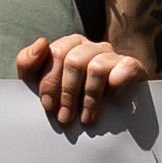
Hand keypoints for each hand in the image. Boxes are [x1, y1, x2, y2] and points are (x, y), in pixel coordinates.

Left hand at [15, 32, 148, 131]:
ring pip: (96, 67)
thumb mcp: (43, 82)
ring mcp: (113, 55)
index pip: (54, 53)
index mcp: (70, 45)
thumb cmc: (71, 96)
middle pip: (74, 60)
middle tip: (65, 118)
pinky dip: (117, 84)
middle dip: (67, 93)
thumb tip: (41, 43)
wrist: (111, 109)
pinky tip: (113, 100)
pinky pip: (126, 67)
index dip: (49, 81)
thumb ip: (29, 63)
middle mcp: (91, 46)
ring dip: (89, 98)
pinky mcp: (132, 66)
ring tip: (86, 119)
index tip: (48, 106)